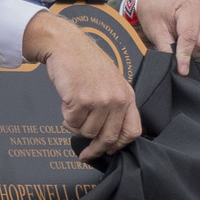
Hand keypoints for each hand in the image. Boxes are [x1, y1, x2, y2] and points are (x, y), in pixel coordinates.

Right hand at [30, 13, 144, 155]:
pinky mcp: (81, 100)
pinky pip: (72, 123)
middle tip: (85, 154)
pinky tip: (67, 102)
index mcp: (127, 95)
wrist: (67, 45)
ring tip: (73, 109)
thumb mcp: (111, 82)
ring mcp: (99, 100)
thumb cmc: (86, 62)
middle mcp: (117, 99)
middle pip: (109, 138)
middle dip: (95, 149)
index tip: (109, 151)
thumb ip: (114, 105)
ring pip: (88, 132)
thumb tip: (108, 136)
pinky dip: (66, 116)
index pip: (132, 130)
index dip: (119, 145)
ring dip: (76, 126)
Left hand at [124, 0, 199, 73]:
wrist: (158, 5)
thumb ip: (167, 48)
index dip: (185, 56)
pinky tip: (199, 48)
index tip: (182, 70)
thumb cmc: (156, 14)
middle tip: (179, 52)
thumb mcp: (156, 31)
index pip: (190, 36)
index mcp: (189, 6)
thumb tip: (176, 66)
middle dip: (191, 54)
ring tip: (188, 47)